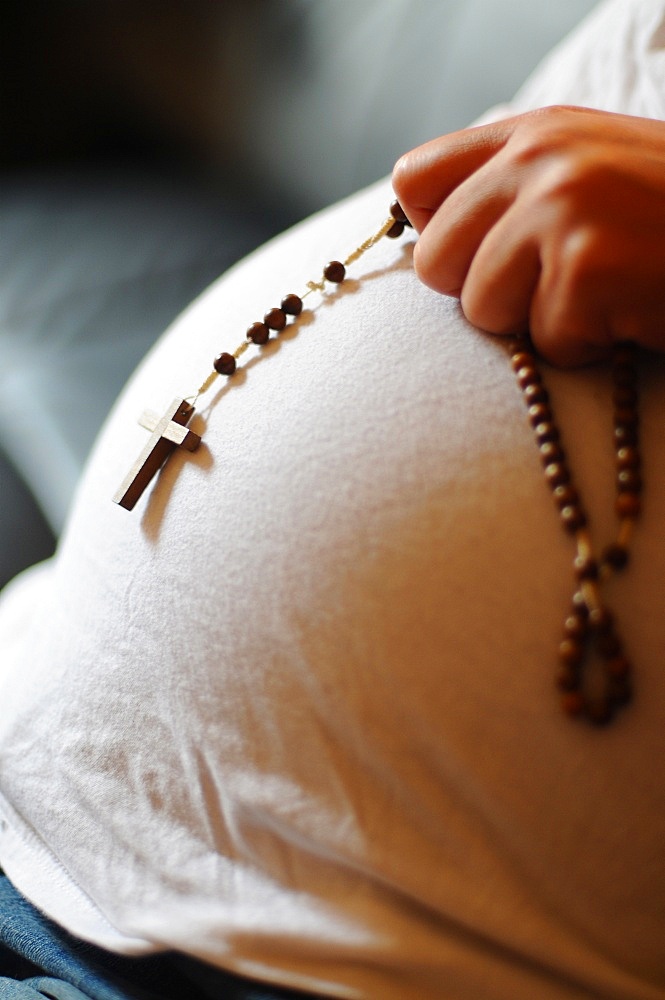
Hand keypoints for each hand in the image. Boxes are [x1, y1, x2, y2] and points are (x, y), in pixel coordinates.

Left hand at [393, 106, 664, 365]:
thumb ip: (513, 190)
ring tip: (603, 295)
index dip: (438, 232)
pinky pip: (544, 343)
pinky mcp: (588, 267)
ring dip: (540, 324)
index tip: (480, 255)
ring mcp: (563, 208)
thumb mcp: (592, 175)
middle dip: (487, 292)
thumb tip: (425, 230)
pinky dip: (587, 347)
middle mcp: (540, 158)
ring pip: (480, 309)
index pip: (414, 180)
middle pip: (434, 261)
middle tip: (556, 285)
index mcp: (534, 132)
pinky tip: (630, 313)